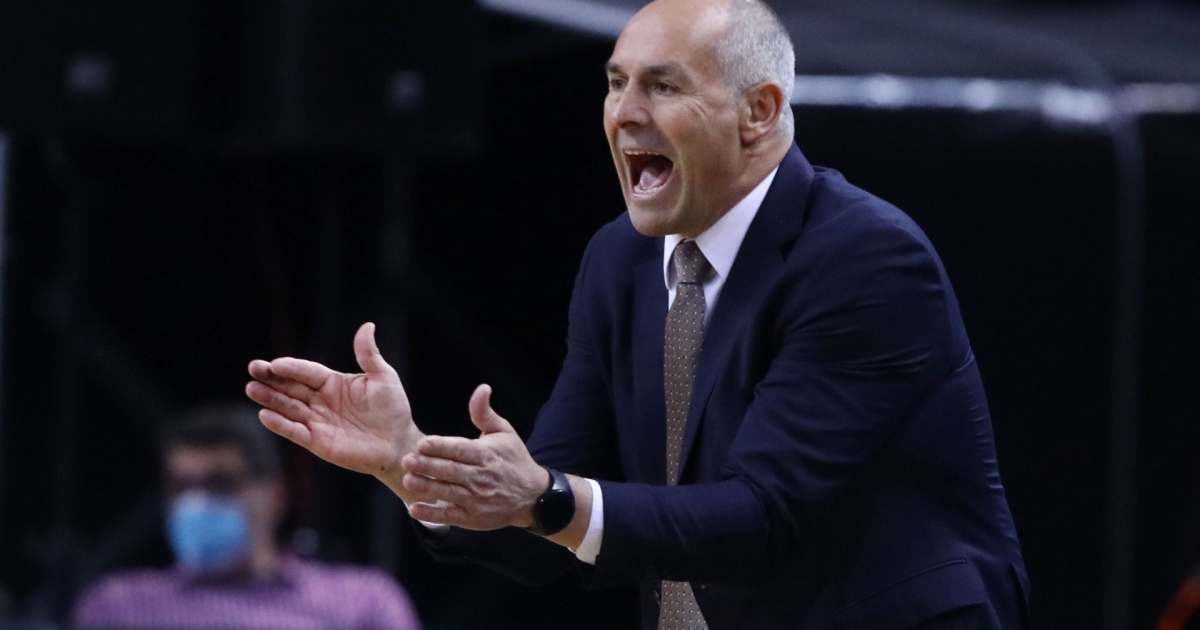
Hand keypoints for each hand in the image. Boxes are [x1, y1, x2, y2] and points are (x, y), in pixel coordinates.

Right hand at [245, 322, 422, 498]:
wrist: (398, 443)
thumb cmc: (393, 409)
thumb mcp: (383, 377)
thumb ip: (369, 354)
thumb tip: (367, 325)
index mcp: (333, 383)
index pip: (307, 371)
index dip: (292, 367)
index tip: (275, 363)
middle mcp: (321, 400)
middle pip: (291, 387)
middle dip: (271, 378)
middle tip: (253, 368)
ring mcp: (317, 421)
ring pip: (288, 407)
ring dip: (270, 399)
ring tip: (252, 388)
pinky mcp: (317, 442)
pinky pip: (295, 432)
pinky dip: (280, 424)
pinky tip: (265, 415)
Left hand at [400, 384, 547, 530]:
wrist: (534, 496)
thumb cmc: (514, 460)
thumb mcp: (504, 433)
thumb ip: (485, 413)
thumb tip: (481, 388)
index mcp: (486, 454)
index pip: (461, 449)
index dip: (442, 446)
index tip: (422, 443)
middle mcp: (481, 477)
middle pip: (452, 471)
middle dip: (428, 465)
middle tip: (407, 460)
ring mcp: (477, 500)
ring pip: (449, 493)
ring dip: (427, 487)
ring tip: (408, 480)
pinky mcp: (473, 518)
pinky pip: (450, 516)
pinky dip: (433, 514)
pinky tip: (415, 509)